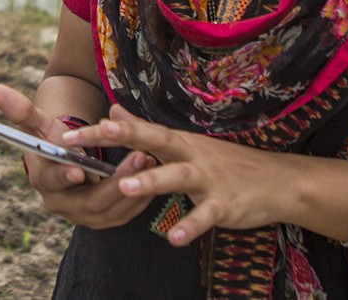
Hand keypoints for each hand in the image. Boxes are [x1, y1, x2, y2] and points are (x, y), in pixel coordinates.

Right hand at [0, 84, 155, 229]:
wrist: (66, 162)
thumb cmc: (53, 140)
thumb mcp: (39, 124)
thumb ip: (21, 110)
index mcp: (45, 181)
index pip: (52, 183)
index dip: (64, 176)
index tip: (78, 168)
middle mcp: (64, 205)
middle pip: (90, 201)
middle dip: (115, 181)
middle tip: (137, 157)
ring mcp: (85, 216)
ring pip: (112, 209)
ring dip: (133, 188)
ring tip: (149, 160)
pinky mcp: (105, 219)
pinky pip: (124, 213)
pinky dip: (139, 197)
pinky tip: (153, 176)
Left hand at [60, 104, 299, 245]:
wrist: (277, 181)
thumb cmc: (225, 164)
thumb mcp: (184, 143)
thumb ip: (147, 130)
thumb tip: (114, 110)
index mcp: (176, 142)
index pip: (136, 131)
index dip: (104, 131)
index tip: (70, 132)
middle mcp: (189, 154)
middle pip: (154, 141)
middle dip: (125, 136)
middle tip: (96, 132)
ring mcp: (208, 178)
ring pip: (176, 176)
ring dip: (152, 180)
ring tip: (125, 186)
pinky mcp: (225, 203)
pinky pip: (205, 215)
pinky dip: (190, 225)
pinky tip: (174, 237)